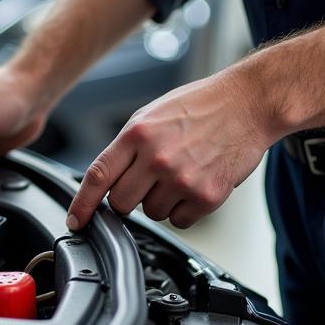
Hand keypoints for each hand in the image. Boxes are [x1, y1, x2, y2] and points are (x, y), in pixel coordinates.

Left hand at [67, 67, 278, 230]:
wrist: (248, 103)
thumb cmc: (200, 106)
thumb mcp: (152, 115)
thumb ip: (127, 146)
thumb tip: (106, 178)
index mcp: (138, 133)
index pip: (98, 175)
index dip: (82, 204)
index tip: (75, 220)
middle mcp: (157, 157)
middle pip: (121, 203)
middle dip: (128, 198)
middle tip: (146, 181)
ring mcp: (182, 179)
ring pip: (151, 213)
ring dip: (160, 201)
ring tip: (180, 173)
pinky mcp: (206, 196)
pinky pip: (180, 221)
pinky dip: (185, 209)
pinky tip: (196, 183)